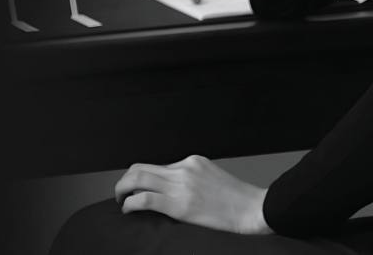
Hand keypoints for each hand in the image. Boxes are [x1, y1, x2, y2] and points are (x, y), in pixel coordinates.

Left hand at [114, 153, 273, 234]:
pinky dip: (130, 203)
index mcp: (193, 161)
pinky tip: (128, 210)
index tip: (135, 189)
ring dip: (122, 189)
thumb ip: (192, 180)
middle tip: (120, 194)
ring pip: (138, 179)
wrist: (252, 209)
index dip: (140, 178)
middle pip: (141, 167)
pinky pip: (145, 199)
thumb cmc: (236, 201)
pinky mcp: (180, 204)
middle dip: (124, 181)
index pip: (156, 165)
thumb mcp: (213, 179)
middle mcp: (184, 168)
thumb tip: (173, 192)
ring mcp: (181, 184)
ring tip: (120, 201)